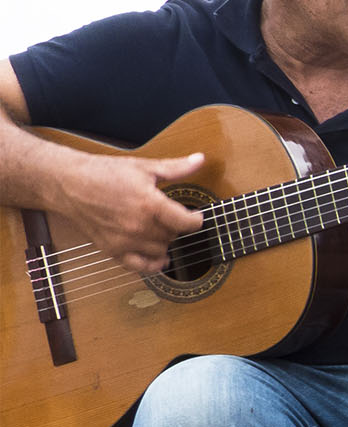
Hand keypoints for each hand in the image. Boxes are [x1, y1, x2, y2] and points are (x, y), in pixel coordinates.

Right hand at [66, 151, 205, 273]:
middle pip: (174, 236)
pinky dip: (153, 265)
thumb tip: (200, 159)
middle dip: (176, 226)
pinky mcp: (112, 250)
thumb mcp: (143, 167)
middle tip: (171, 217)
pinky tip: (160, 258)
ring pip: (160, 250)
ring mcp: (125, 240)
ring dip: (165, 241)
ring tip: (160, 229)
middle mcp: (139, 226)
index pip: (187, 223)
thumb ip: (175, 168)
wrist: (68, 183)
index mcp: (149, 204)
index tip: (196, 216)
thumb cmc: (104, 173)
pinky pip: (140, 266)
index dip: (196, 220)